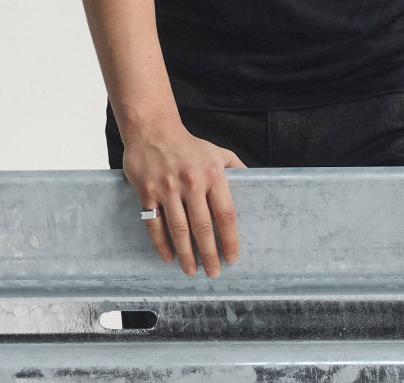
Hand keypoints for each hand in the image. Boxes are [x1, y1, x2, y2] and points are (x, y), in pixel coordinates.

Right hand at [123, 126, 245, 277]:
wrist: (153, 130)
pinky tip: (169, 257)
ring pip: (179, 230)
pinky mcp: (147, 193)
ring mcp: (167, 188)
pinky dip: (161, 245)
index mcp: (212, 174)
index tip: (233, 257)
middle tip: (214, 273)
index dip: (230, 239)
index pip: (225, 214)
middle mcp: (191, 182)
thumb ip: (236, 168)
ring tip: (192, 270)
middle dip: (209, 254)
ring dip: (186, 255)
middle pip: (203, 227)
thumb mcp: (217, 152)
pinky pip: (155, 225)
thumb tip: (256, 183)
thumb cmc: (189, 145)